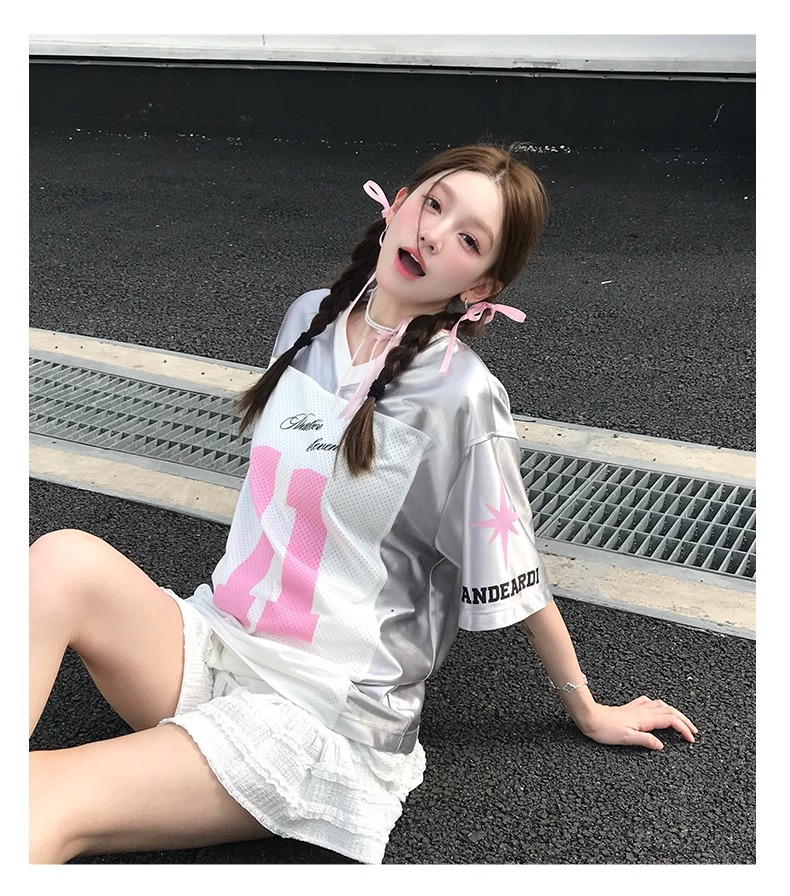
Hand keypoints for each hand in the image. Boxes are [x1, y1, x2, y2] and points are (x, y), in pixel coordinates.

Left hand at [578, 695, 697, 750]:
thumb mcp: (627, 739)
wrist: (591, 718)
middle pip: (670, 711)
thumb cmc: (606, 730)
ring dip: (674, 713)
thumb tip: (662, 745)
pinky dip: (659, 706)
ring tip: (682, 721)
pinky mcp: (631, 708)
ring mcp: (637, 708)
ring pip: (661, 706)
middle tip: (694, 731)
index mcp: (645, 718)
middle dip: (684, 720)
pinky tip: (658, 708)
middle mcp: (643, 710)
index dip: (683, 729)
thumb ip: (646, 740)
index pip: (671, 720)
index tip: (691, 739)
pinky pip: (649, 703)